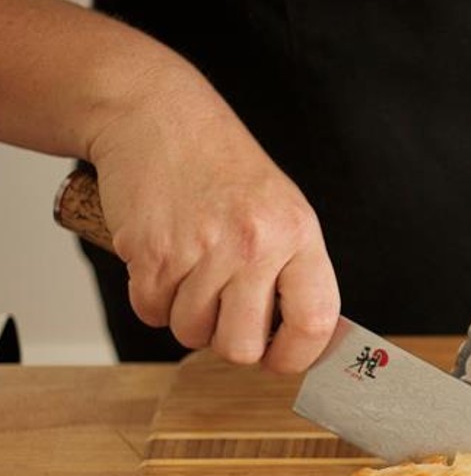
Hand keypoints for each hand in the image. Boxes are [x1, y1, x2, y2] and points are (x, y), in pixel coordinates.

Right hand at [88, 63, 339, 373]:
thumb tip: (305, 340)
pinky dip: (152, 300)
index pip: (314, 322)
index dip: (297, 355)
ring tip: (191, 275)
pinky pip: (151, 313)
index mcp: (298, 235)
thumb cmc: (223, 166)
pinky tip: (162, 264)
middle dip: (229, 343)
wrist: (156, 115)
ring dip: (187, 318)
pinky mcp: (151, 252)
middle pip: (243, 346)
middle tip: (225, 315)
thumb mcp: (283, 209)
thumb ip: (294, 270)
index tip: (281, 360)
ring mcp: (201, 250)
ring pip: (191, 333)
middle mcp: (254, 244)